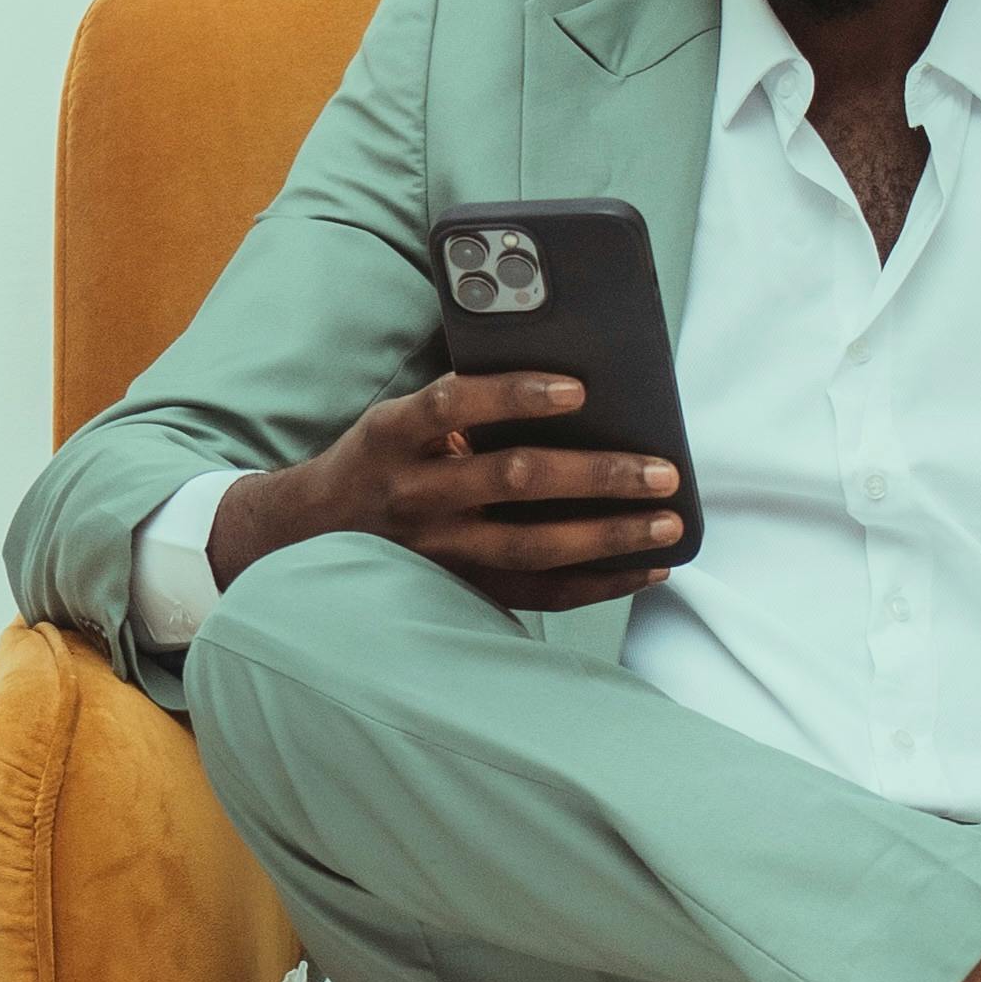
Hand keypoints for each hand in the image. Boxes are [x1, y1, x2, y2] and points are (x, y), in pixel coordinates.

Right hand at [208, 374, 689, 617]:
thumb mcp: (398, 418)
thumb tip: (568, 388)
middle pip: (514, 481)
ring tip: (669, 523)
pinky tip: (646, 567)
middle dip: (596, 476)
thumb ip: (462, 405)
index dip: (514, 395)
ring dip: (609, 536)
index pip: (453, 404)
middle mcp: (416, 494)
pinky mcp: (460, 588)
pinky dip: (599, 582)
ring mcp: (439, 550)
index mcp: (395, 435)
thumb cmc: (378, 459)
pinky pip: (539, 593)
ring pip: (533, 547)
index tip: (577, 388)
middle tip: (662, 471)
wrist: (311, 532)